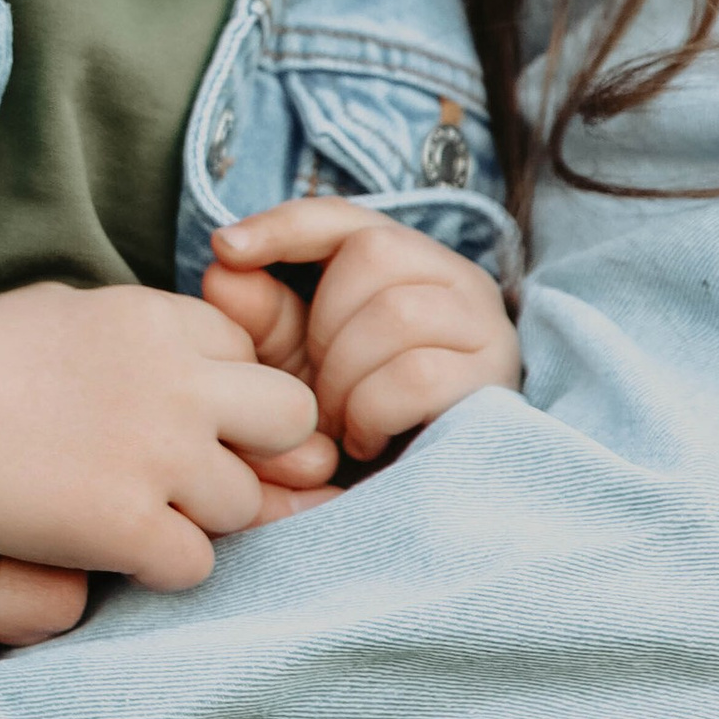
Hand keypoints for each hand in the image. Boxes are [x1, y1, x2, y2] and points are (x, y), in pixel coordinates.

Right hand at [0, 280, 333, 589]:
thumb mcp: (66, 308)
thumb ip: (141, 330)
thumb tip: (190, 358)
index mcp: (159, 319)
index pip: (248, 357)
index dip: (217, 393)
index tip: (171, 413)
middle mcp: (178, 383)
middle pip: (290, 418)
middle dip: (253, 448)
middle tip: (193, 470)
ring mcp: (160, 457)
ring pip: (243, 503)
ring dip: (197, 515)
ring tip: (132, 511)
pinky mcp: (129, 526)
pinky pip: (196, 566)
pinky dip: (159, 566)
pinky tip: (114, 550)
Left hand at [205, 199, 521, 462]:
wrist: (410, 501)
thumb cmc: (352, 420)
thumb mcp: (298, 366)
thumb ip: (261, 318)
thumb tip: (222, 270)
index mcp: (409, 264)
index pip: (346, 217)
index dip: (283, 225)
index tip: (226, 249)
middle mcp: (460, 283)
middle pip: (375, 254)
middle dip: (323, 326)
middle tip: (316, 390)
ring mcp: (488, 331)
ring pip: (398, 313)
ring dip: (346, 376)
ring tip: (338, 421)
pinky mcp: (496, 386)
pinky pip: (417, 375)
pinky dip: (372, 412)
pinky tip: (365, 440)